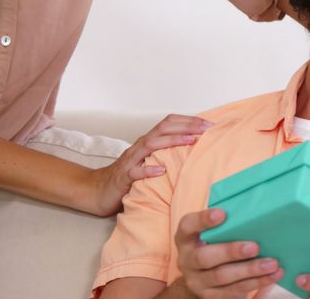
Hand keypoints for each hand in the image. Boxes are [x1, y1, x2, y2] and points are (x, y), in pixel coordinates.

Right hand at [86, 113, 211, 215]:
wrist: (98, 190)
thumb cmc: (129, 176)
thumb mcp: (151, 161)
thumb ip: (168, 153)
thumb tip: (196, 148)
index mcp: (149, 141)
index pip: (169, 123)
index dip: (189, 120)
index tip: (211, 123)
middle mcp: (140, 147)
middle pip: (163, 128)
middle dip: (186, 126)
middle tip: (207, 128)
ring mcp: (131, 160)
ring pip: (150, 144)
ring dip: (172, 141)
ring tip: (191, 141)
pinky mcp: (123, 177)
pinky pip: (135, 172)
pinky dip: (148, 170)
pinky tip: (161, 171)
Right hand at [175, 208, 283, 297]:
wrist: (206, 277)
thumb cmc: (216, 244)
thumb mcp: (215, 233)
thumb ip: (228, 223)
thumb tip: (258, 208)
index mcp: (186, 238)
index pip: (188, 225)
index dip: (203, 220)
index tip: (222, 214)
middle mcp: (187, 260)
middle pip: (204, 258)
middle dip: (231, 252)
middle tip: (255, 247)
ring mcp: (197, 281)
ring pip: (221, 277)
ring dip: (250, 271)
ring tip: (272, 264)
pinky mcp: (210, 296)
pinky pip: (232, 291)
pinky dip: (255, 283)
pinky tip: (272, 276)